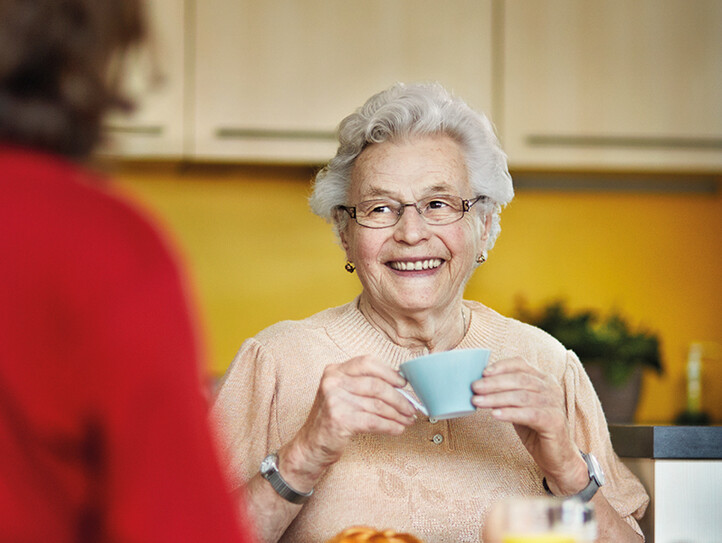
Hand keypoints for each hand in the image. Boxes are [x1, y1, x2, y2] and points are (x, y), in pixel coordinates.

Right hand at [285, 355, 415, 485]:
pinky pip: (373, 421)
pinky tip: (397, 429)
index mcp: (335, 370)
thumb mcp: (343, 394)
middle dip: (399, 398)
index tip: (404, 383)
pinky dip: (390, 426)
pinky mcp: (339, 419)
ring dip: (397, 414)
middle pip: (376, 385)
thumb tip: (400, 386)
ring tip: (408, 420)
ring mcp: (334, 400)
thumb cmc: (332, 419)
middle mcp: (332, 381)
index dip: (389, 373)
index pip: (367, 363)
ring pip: (377, 405)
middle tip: (412, 408)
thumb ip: (364, 385)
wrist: (311, 445)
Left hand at [471, 356, 587, 494]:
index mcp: (543, 379)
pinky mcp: (554, 421)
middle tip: (475, 387)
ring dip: (496, 398)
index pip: (521, 364)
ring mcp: (554, 404)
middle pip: (519, 379)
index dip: (501, 366)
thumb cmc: (534, 428)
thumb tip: (480, 384)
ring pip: (521, 396)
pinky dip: (510, 413)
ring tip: (477, 401)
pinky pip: (529, 414)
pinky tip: (495, 414)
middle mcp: (551, 388)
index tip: (483, 372)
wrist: (556, 456)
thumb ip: (506, 393)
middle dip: (494, 383)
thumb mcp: (518, 406)